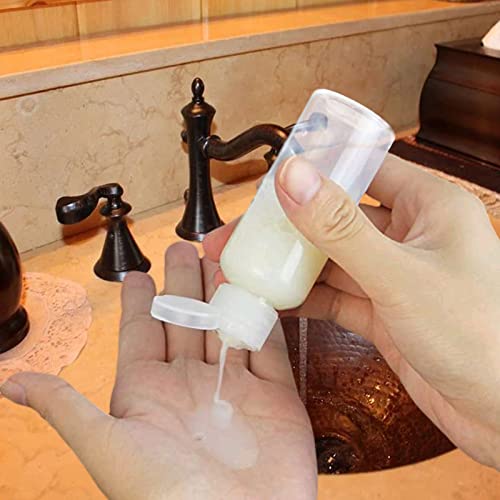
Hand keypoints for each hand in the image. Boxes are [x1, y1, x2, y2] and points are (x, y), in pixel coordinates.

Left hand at [0, 243, 315, 499]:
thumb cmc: (168, 496)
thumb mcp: (108, 447)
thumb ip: (67, 408)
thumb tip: (12, 383)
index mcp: (150, 393)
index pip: (143, 332)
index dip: (141, 301)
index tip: (138, 273)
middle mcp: (191, 385)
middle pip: (187, 319)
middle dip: (184, 283)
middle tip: (182, 247)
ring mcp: (235, 388)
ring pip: (226, 325)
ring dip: (221, 291)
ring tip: (218, 257)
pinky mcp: (275, 395)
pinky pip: (266, 346)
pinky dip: (260, 317)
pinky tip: (253, 291)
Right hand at [204, 154, 499, 469]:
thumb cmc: (481, 337)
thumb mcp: (400, 276)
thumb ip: (341, 228)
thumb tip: (294, 178)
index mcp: (428, 206)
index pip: (362, 167)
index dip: (316, 168)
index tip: (270, 177)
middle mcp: (410, 236)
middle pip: (335, 217)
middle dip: (285, 226)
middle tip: (241, 234)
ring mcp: (394, 276)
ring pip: (329, 260)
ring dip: (288, 265)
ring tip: (244, 267)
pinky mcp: (383, 312)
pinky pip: (334, 296)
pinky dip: (303, 298)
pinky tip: (272, 299)